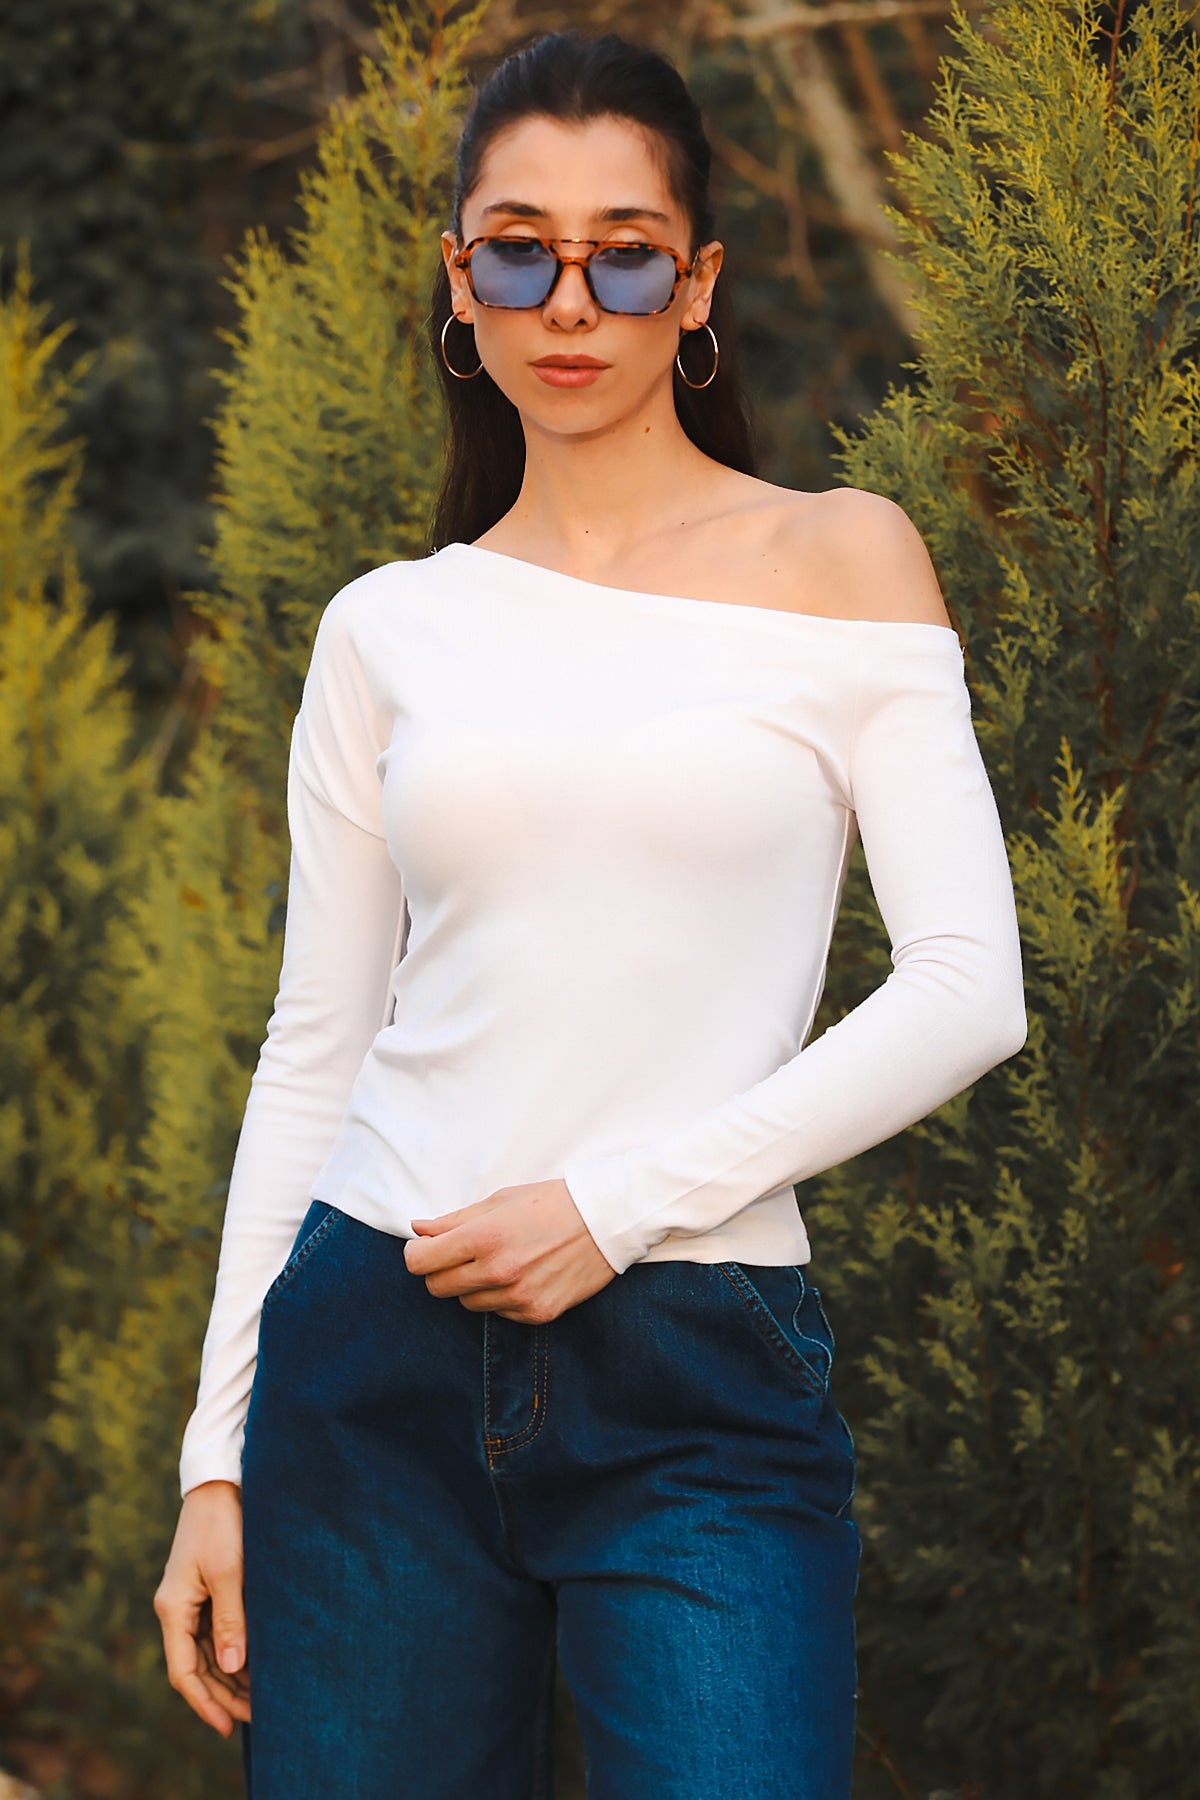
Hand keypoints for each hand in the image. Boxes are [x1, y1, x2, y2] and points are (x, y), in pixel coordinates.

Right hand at [154, 1481, 251, 1736]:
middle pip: (196, 1667)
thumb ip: (230, 1620)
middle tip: (255, 1717)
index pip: (184, 1671)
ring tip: (258, 1700)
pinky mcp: (205, 1591)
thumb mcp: (229, 1572)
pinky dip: (232, 1653)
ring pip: (206, 1654)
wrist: (220, 1483)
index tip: (228, 1726)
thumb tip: (231, 1668)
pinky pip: (214, 1634)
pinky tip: (254, 1666)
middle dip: (223, 1695)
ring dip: (229, 1677)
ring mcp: (190, 1602)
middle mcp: (176, 1610)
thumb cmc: (223, 1524)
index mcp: (173, 1608)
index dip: (205, 1702)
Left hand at [405, 1178, 616, 1321]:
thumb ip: (454, 1219)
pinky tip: (523, 1275)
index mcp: (484, 1237)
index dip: (417, 1254)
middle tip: (461, 1254)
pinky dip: (502, 1298)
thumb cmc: (552, 1203)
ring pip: (467, 1303)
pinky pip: (499, 1313)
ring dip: (473, 1285)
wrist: (607, 1221)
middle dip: (440, 1270)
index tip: (425, 1247)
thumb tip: (418, 1229)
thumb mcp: (500, 1200)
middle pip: (437, 1287)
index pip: (420, 1262)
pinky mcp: (537, 1314)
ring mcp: (518, 1297)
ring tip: (501, 1261)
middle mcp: (498, 1271)